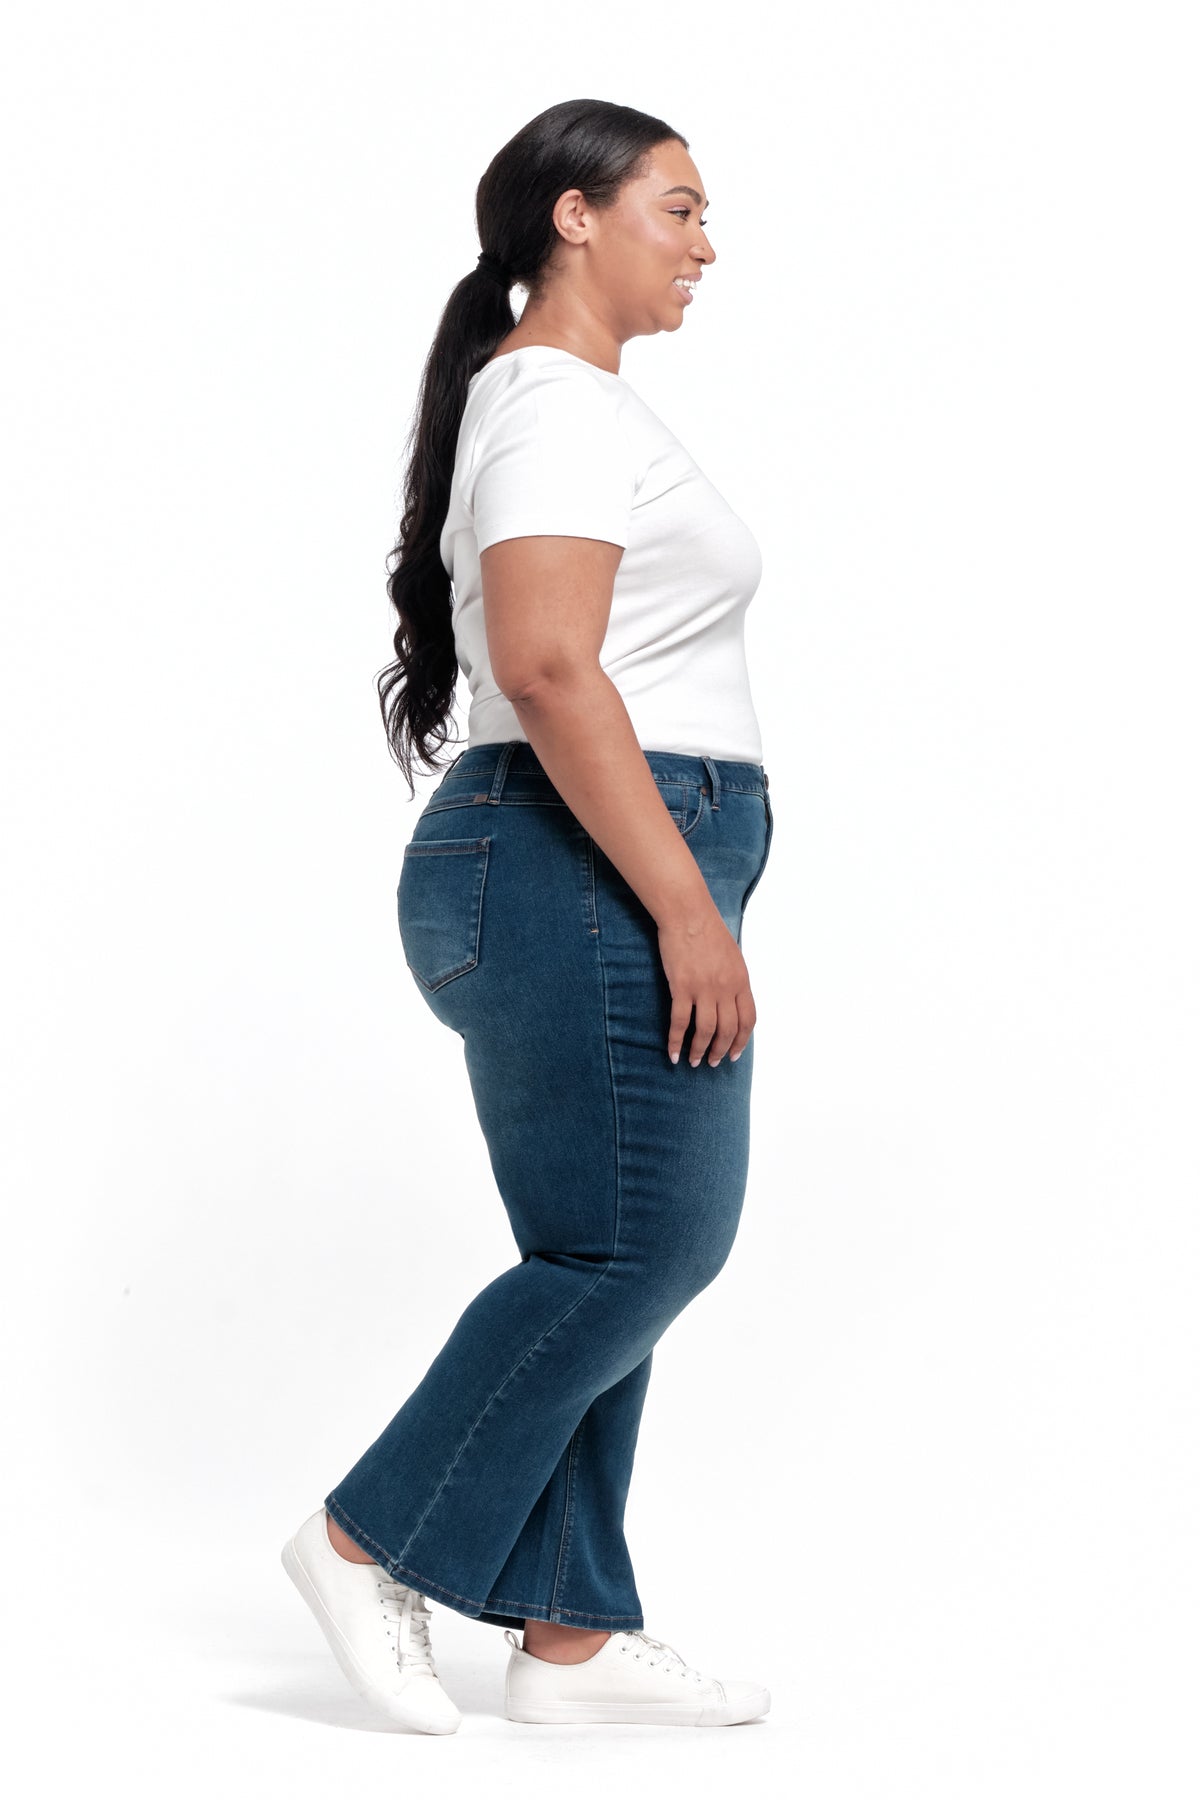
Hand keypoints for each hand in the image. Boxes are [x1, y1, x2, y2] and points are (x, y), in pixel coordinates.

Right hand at [657, 907, 756, 1066]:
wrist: (688, 914)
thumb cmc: (708, 930)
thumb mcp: (732, 956)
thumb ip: (734, 980)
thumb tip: (731, 1000)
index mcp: (741, 981)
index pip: (748, 1020)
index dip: (742, 1041)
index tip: (734, 1054)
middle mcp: (726, 988)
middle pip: (727, 1029)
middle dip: (720, 1050)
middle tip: (712, 1062)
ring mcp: (704, 989)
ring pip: (705, 1030)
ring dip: (700, 1050)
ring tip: (694, 1061)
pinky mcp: (682, 987)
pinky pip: (679, 1022)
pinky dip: (675, 1041)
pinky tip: (673, 1052)